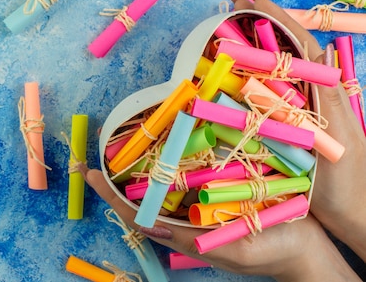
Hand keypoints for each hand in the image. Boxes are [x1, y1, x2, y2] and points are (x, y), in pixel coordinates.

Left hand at [79, 164, 358, 280]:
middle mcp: (186, 218)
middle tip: (97, 155)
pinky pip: (191, 176)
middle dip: (119, 178)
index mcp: (182, 234)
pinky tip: (171, 144)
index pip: (136, 214)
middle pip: (144, 196)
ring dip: (144, 166)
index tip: (89, 174)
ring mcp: (201, 206)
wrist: (306, 252)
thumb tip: (153, 226)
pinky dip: (177, 160)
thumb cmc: (272, 253)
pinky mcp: (218, 194)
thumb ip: (194, 239)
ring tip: (123, 146)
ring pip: (164, 184)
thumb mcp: (231, 249)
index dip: (111, 195)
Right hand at [230, 0, 365, 260]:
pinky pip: (285, 82)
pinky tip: (247, 62)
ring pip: (288, 60)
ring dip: (263, 37)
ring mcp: (315, 104)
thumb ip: (311, 114)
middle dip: (265, 18)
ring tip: (237, 21)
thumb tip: (284, 80)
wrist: (360, 213)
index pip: (300, 44)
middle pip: (292, 45)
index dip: (275, 18)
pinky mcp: (308, 117)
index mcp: (326, 94)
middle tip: (234, 1)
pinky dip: (264, 65)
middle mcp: (321, 92)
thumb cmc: (343, 188)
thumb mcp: (327, 151)